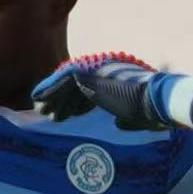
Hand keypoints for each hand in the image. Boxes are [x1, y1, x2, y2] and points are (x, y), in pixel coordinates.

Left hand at [32, 53, 179, 130]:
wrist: (154, 101)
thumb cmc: (151, 112)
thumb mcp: (135, 116)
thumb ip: (125, 119)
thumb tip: (119, 124)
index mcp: (116, 79)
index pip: (91, 89)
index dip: (77, 104)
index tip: (67, 116)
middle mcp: (105, 70)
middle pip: (76, 84)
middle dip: (62, 100)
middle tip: (48, 114)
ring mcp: (96, 69)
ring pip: (67, 82)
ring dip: (53, 97)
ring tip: (41, 111)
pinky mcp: (87, 73)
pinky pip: (61, 78)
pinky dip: (49, 87)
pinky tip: (38, 97)